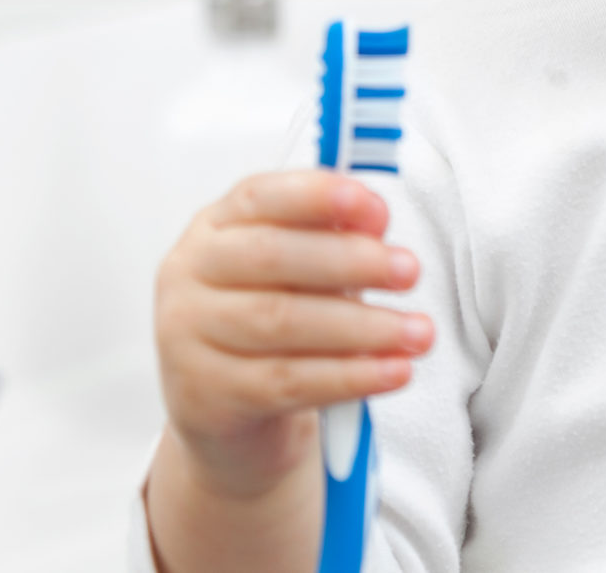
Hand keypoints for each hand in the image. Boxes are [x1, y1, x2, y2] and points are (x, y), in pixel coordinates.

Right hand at [152, 170, 431, 501]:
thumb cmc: (270, 317)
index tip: (375, 208)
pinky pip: (288, 382)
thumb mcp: (295, 268)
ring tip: (417, 332)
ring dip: (363, 327)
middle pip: (273, 258)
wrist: (225, 408)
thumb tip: (374, 220)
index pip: (261, 197)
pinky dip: (349, 376)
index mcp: (215, 227)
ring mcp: (188, 336)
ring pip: (282, 322)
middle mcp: (191, 275)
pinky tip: (392, 371)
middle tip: (409, 271)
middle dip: (351, 261)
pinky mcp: (207, 395)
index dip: (318, 197)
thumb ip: (330, 237)